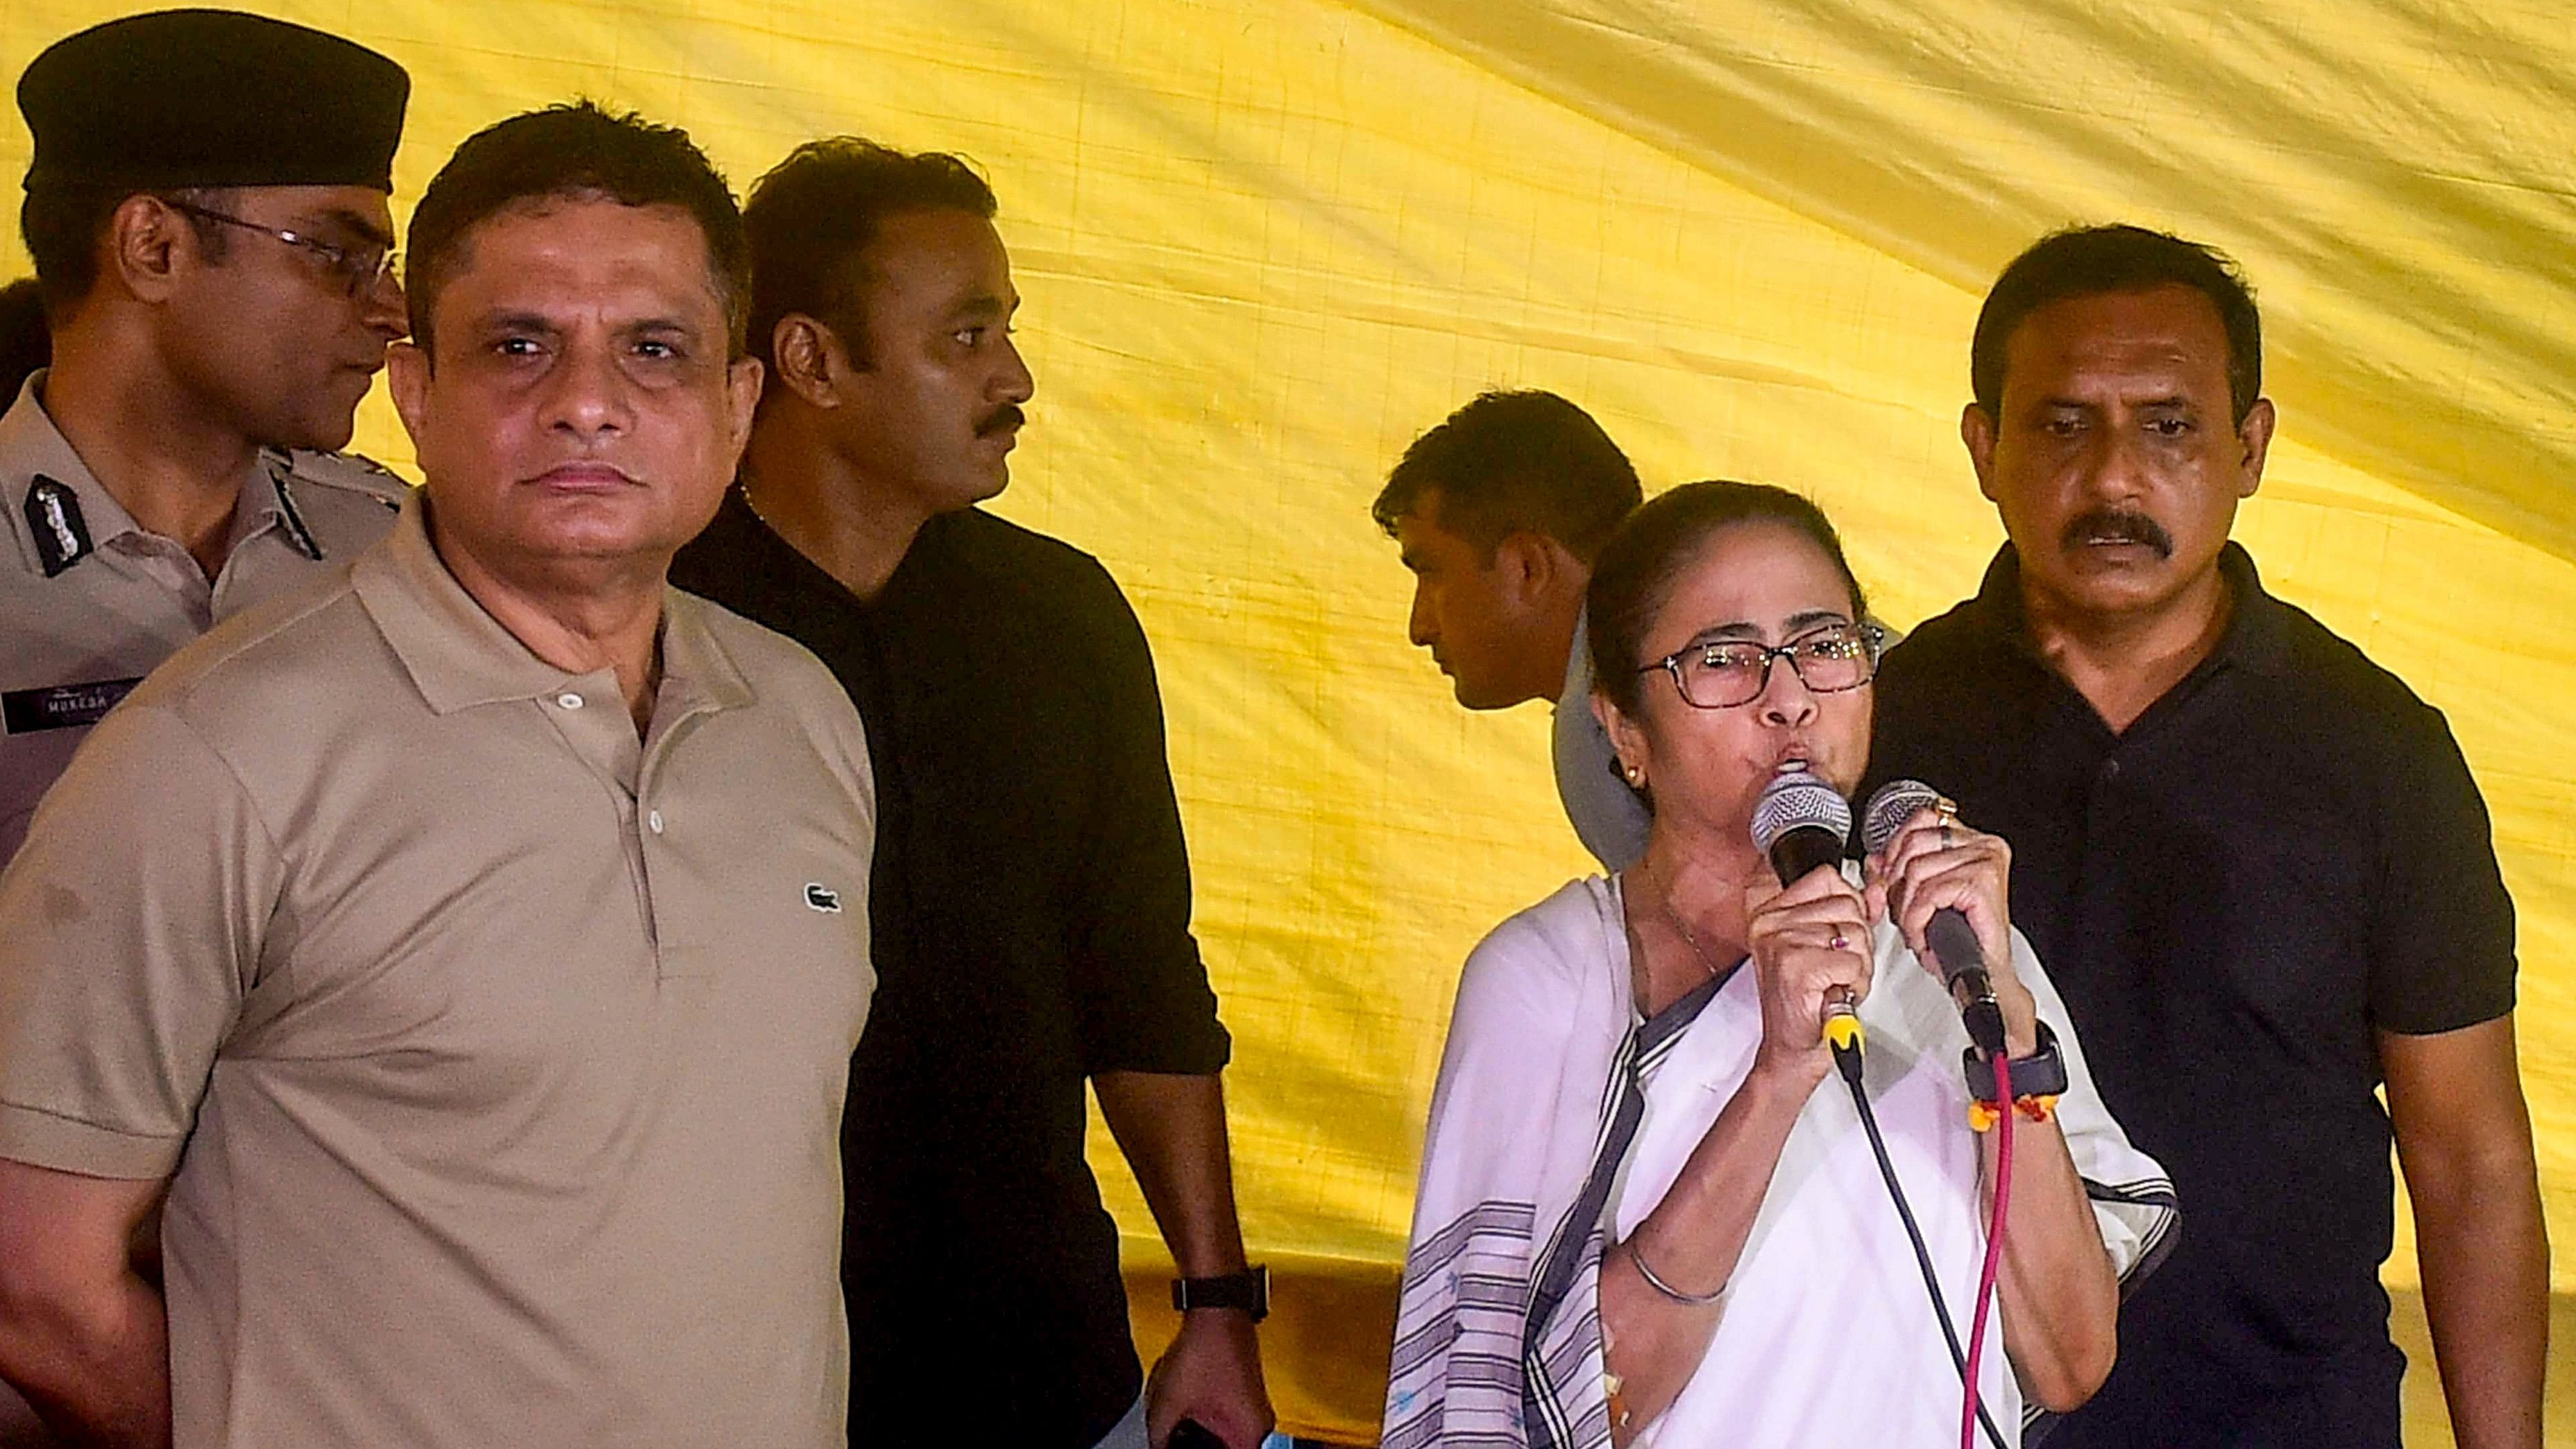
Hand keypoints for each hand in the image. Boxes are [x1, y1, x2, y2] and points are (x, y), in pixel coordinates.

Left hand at [1145, 1308, 1272, 1448]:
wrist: (1216, 1310)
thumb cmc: (1207, 1348)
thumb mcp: (1169, 1404)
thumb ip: (1159, 1435)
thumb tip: (1157, 1446)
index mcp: (1249, 1435)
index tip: (1182, 1447)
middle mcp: (1259, 1425)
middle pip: (1222, 1448)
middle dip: (1192, 1441)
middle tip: (1174, 1434)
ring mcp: (1253, 1408)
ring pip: (1220, 1434)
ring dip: (1196, 1429)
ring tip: (1176, 1414)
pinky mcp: (1243, 1394)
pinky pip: (1221, 1416)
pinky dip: (1201, 1414)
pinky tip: (1184, 1402)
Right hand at [1743, 863, 1872, 1085]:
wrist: (1792, 1052)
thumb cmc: (1807, 1002)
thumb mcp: (1828, 946)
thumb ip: (1852, 912)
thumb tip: (1876, 889)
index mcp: (1770, 911)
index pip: (1828, 879)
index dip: (1851, 905)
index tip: (1842, 934)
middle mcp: (1770, 923)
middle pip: (1847, 905)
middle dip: (1858, 941)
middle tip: (1838, 968)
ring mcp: (1781, 943)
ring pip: (1854, 934)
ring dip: (1858, 965)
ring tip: (1836, 981)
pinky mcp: (1797, 967)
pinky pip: (1853, 962)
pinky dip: (1855, 983)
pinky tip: (1836, 993)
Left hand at [1863, 804, 2036, 1052]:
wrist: (1983, 976)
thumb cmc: (1956, 940)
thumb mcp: (1915, 898)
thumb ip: (1892, 873)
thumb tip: (1874, 861)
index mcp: (1969, 839)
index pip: (1920, 820)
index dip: (1895, 850)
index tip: (1888, 879)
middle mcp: (1982, 844)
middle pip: (1913, 844)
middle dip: (1897, 883)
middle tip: (1903, 914)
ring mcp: (1985, 860)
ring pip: (1917, 870)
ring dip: (1907, 908)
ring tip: (1917, 929)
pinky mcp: (1983, 882)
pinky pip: (1929, 893)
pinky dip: (1918, 919)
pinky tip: (1924, 935)